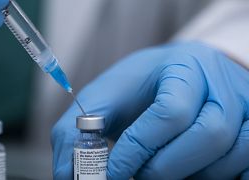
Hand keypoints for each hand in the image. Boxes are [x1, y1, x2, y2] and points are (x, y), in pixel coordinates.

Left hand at [51, 42, 248, 178]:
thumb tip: (67, 175)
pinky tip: (189, 173)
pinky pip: (248, 164)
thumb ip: (77, 131)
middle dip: (165, 167)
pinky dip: (219, 177)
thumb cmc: (138, 86)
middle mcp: (222, 84)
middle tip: (138, 176)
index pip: (169, 112)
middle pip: (208, 136)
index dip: (140, 148)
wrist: (173, 75)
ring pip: (231, 155)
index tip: (114, 172)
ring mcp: (244, 107)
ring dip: (190, 176)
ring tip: (159, 173)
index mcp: (184, 67)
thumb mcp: (103, 97)